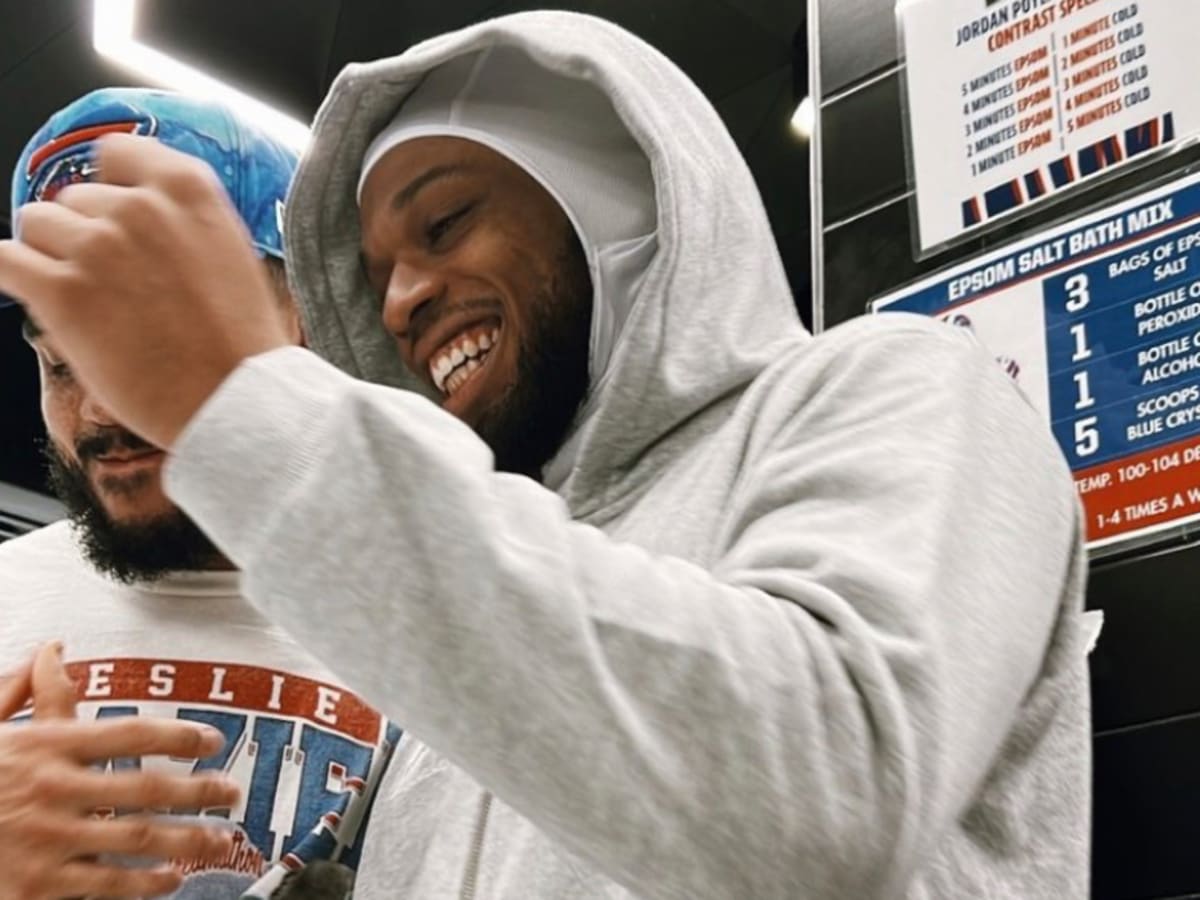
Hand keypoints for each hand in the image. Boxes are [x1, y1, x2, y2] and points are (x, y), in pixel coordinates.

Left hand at [0, 133, 289, 448]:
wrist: (235, 400)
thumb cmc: (238, 341)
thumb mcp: (229, 252)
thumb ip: (180, 218)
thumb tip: (132, 208)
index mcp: (188, 189)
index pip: (117, 153)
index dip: (114, 188)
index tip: (120, 220)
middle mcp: (139, 207)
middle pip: (75, 197)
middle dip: (89, 236)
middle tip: (120, 287)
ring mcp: (97, 247)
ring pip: (37, 224)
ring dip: (53, 257)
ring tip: (91, 301)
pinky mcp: (61, 292)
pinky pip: (4, 261)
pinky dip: (17, 277)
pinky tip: (45, 301)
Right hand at [0, 643, 242, 898]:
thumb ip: (21, 690)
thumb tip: (53, 649)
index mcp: (44, 746)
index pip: (129, 733)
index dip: (179, 736)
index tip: (212, 741)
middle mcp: (52, 789)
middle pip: (147, 788)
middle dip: (200, 790)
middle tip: (232, 793)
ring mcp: (46, 840)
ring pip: (138, 838)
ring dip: (188, 839)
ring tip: (219, 839)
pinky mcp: (36, 887)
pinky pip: (106, 886)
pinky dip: (146, 884)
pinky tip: (171, 880)